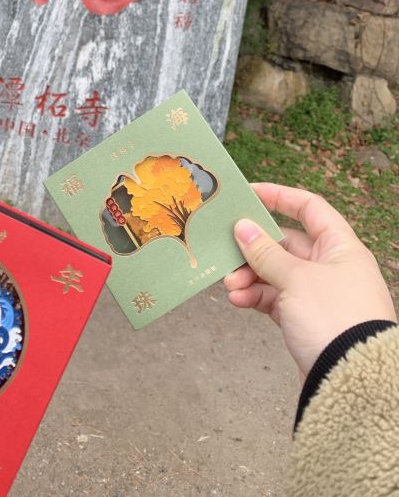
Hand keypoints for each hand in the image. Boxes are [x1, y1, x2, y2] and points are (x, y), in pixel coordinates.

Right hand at [224, 183, 396, 380]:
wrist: (352, 384)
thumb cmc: (334, 319)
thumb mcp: (296, 279)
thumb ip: (266, 252)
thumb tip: (242, 227)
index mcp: (340, 247)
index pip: (309, 208)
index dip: (279, 197)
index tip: (248, 194)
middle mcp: (331, 267)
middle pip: (285, 244)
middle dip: (253, 249)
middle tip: (227, 252)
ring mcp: (318, 294)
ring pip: (276, 273)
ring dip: (250, 276)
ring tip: (230, 285)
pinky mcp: (305, 320)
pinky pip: (274, 299)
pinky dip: (255, 297)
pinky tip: (238, 300)